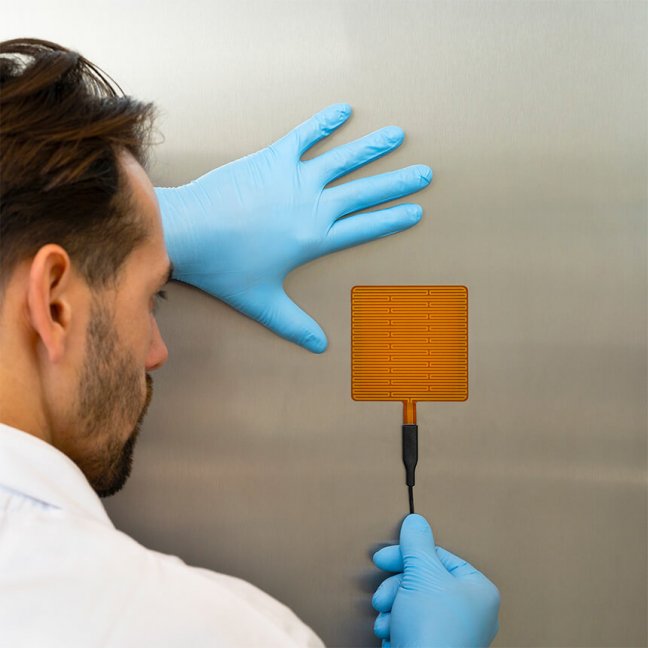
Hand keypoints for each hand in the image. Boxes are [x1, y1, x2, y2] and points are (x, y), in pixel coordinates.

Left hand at [155, 103, 431, 352]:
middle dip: (397, 182)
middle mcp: (313, 206)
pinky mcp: (273, 158)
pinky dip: (324, 123)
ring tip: (397, 136)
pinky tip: (343, 111)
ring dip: (372, 148)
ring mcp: (295, 179)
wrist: (190, 232)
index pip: (364, 227)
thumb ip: (295, 324)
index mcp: (315, 238)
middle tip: (424, 173)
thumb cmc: (225, 269)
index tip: (416, 210)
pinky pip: (304, 136)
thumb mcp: (263, 303)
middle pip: (364, 192)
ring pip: (343, 160)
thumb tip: (320, 348)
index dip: (392, 219)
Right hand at [372, 514, 499, 647]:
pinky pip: (409, 626)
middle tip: (384, 596)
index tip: (382, 559)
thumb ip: (417, 544)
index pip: (438, 557)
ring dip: (392, 608)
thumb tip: (416, 521)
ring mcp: (451, 634)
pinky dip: (395, 627)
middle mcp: (469, 612)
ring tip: (388, 620)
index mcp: (477, 590)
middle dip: (396, 587)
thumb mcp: (423, 573)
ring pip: (411, 603)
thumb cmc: (434, 630)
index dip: (407, 556)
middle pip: (422, 580)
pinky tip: (390, 634)